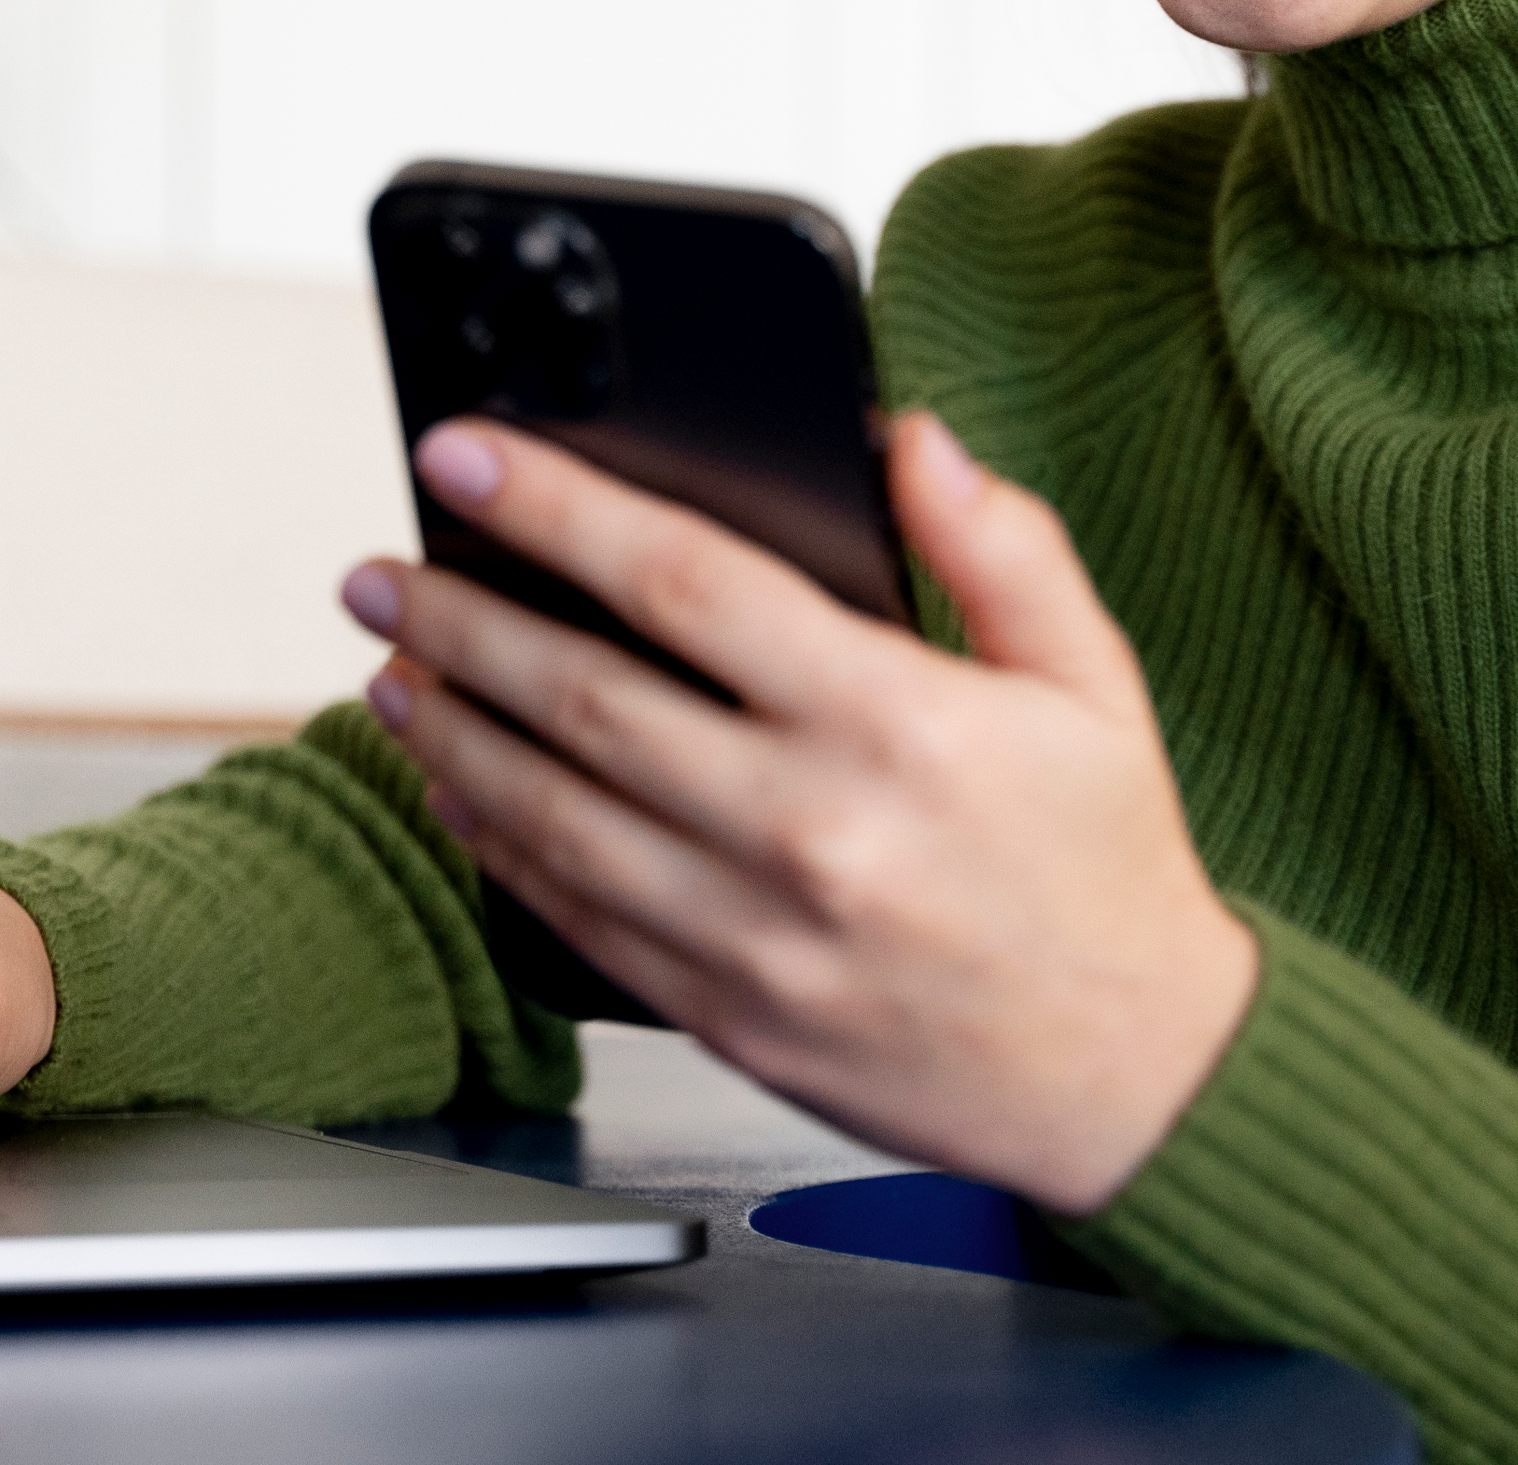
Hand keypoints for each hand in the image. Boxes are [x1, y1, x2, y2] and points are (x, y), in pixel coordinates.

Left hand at [348, 411, 1255, 1216]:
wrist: (1138, 1080)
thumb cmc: (1105, 870)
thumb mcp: (1089, 682)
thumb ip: (1000, 545)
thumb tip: (909, 437)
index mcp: (894, 723)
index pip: (684, 581)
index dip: (557, 508)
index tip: (465, 455)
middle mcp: (809, 828)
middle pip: (583, 696)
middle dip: (457, 619)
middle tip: (379, 568)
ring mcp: (756, 935)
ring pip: (552, 814)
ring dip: (452, 732)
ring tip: (392, 667)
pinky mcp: (726, 1016)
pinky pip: (576, 917)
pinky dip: (499, 847)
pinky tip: (458, 790)